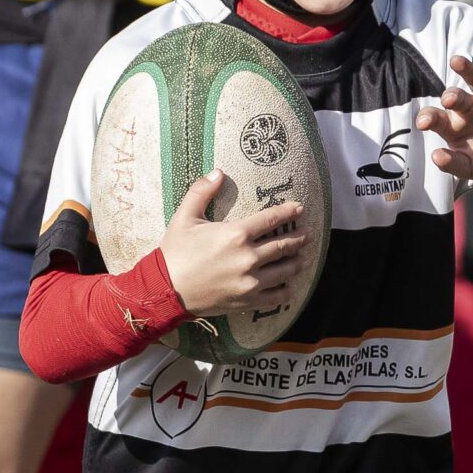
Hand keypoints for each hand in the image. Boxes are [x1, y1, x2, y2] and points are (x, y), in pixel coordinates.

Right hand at [157, 171, 307, 320]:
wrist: (165, 289)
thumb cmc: (174, 252)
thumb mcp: (184, 217)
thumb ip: (201, 191)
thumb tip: (218, 172)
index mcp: (236, 234)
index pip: (271, 219)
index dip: (289, 212)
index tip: (299, 209)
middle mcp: (248, 257)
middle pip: (283, 245)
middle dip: (298, 239)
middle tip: (307, 235)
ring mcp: (250, 281)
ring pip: (285, 270)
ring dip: (296, 263)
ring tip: (301, 259)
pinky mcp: (247, 300)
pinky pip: (277, 296)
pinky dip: (286, 290)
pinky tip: (288, 286)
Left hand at [418, 30, 472, 182]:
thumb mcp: (472, 167)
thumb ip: (454, 164)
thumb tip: (436, 156)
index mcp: (454, 125)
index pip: (437, 117)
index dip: (430, 117)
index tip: (425, 122)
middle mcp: (470, 108)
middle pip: (457, 98)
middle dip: (452, 97)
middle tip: (449, 99)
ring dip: (468, 70)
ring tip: (457, 61)